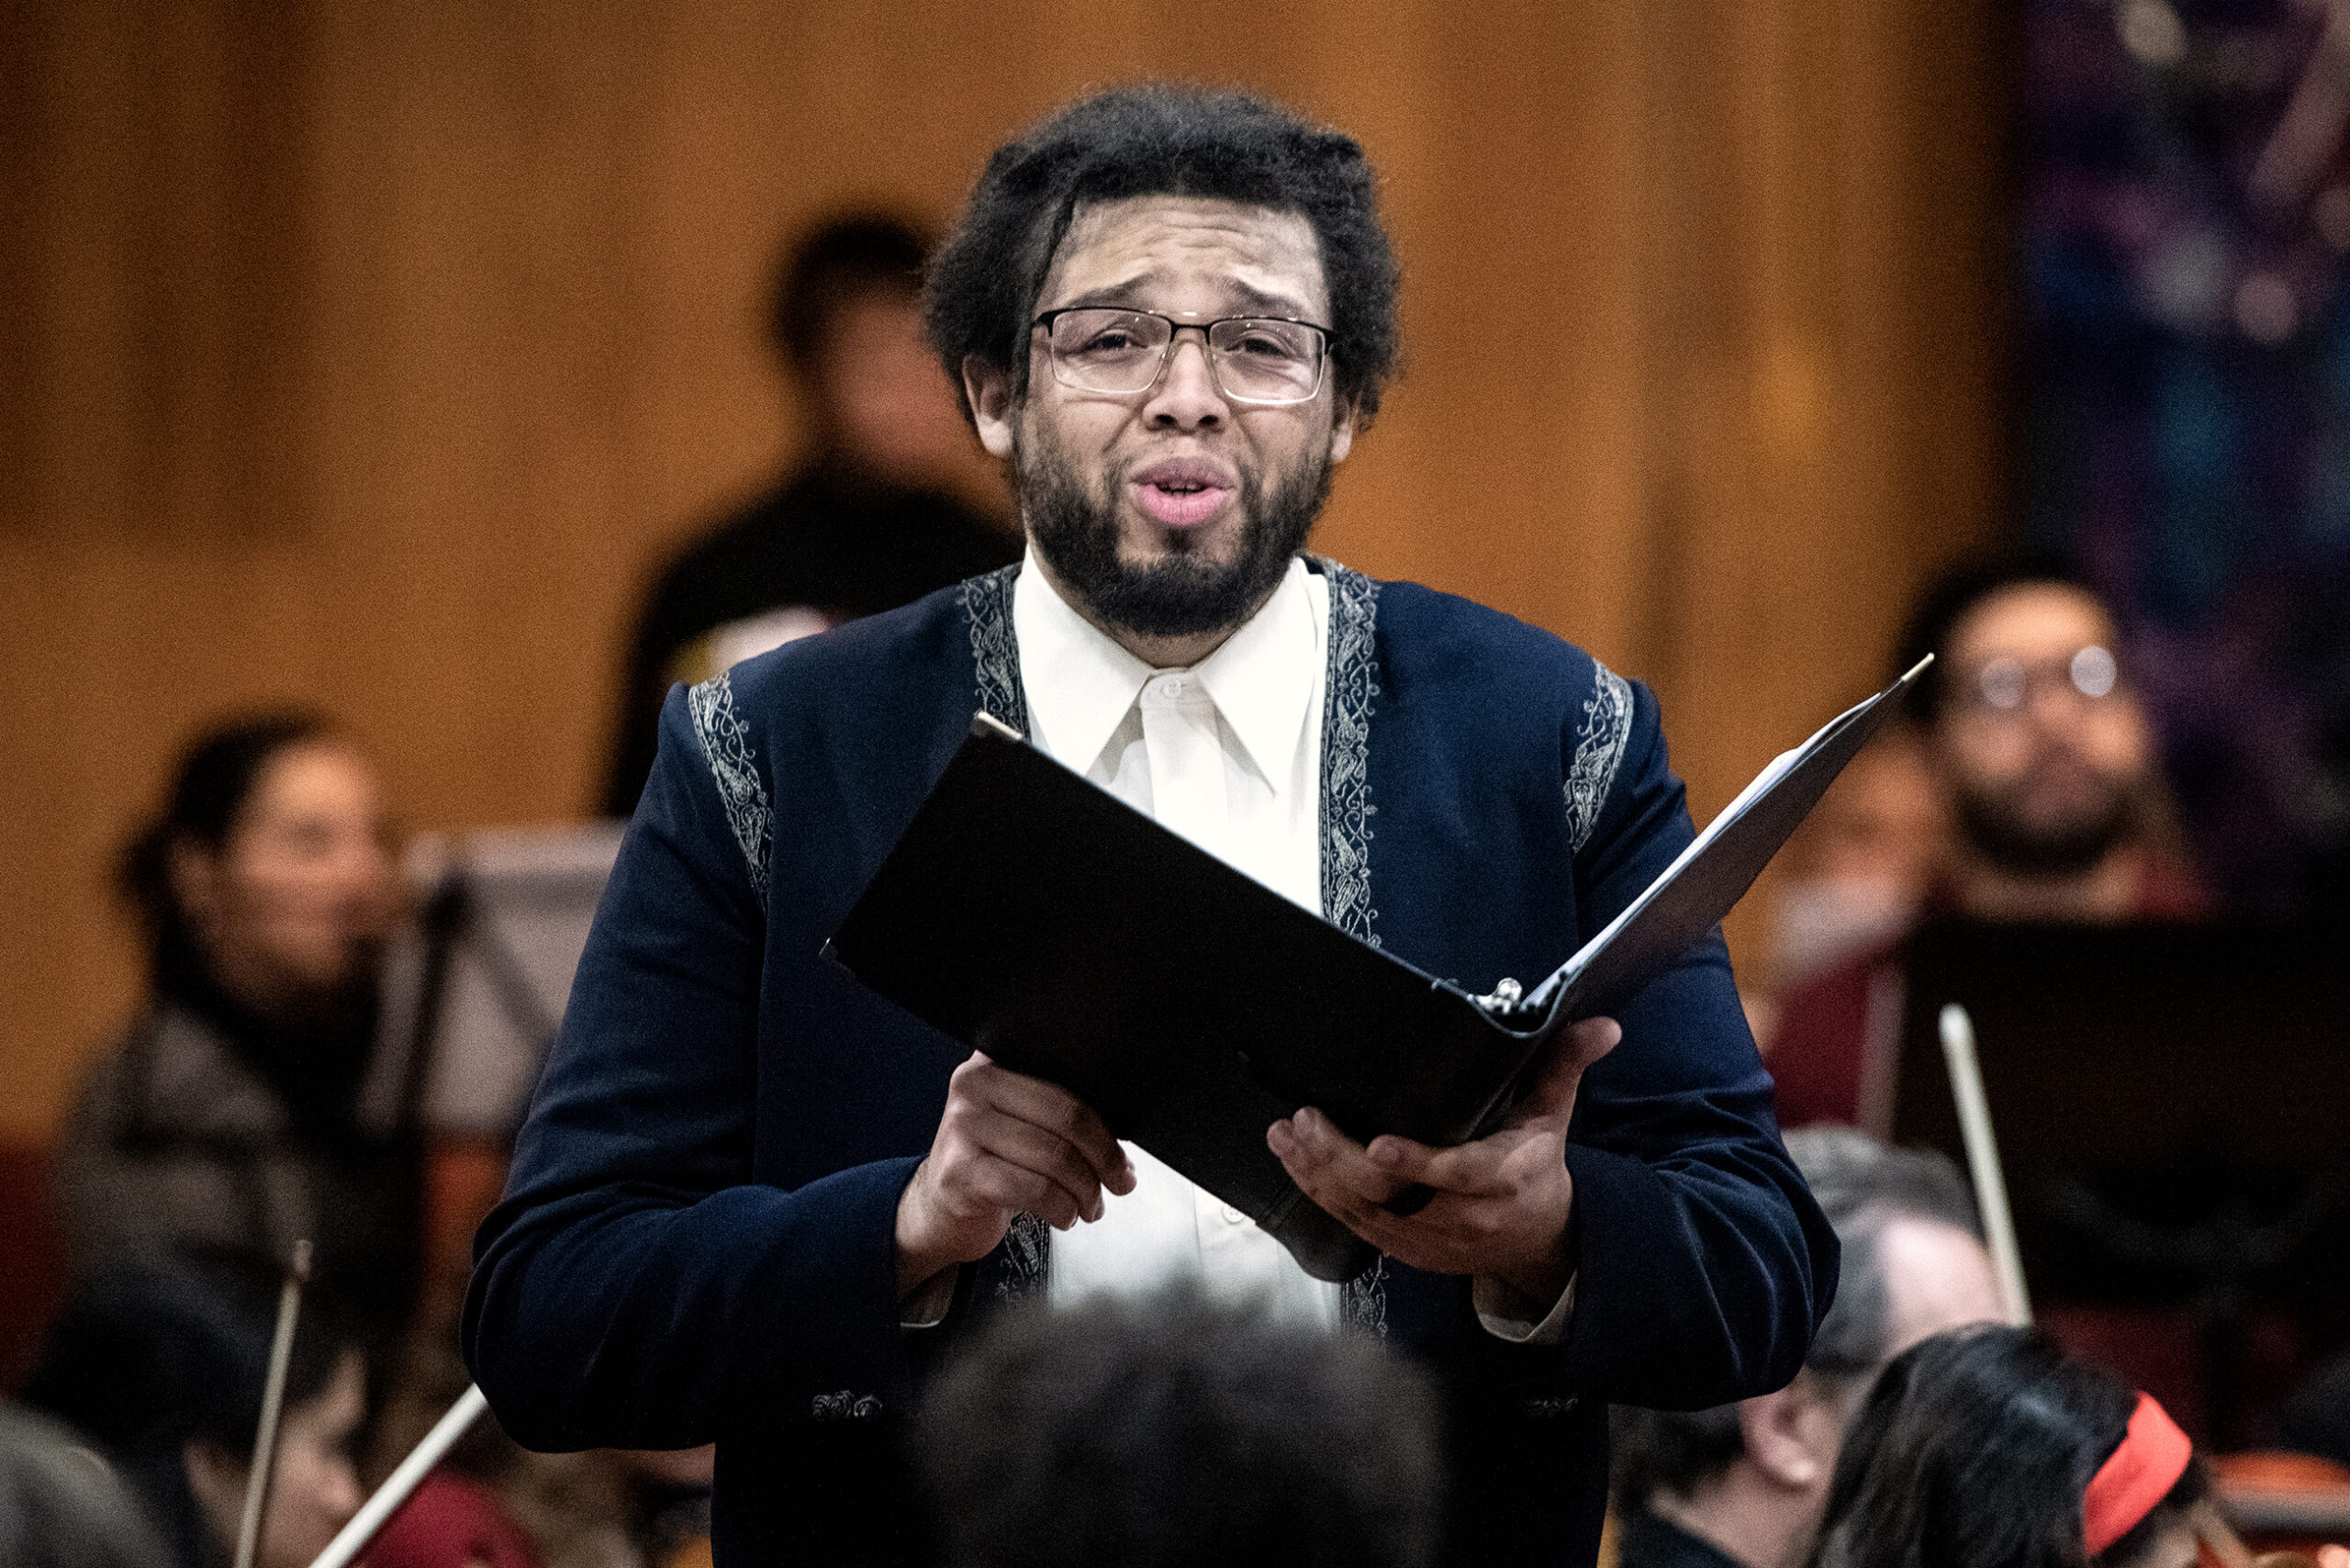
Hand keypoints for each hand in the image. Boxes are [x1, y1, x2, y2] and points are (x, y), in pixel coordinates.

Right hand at [894, 1051, 1134, 1298]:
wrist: (938, 1209)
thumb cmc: (991, 1165)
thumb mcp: (1020, 1125)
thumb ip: (1060, 1116)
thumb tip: (1122, 1151)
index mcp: (994, 1061)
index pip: (1066, 1081)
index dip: (1103, 1125)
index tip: (1121, 1157)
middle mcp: (973, 1084)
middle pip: (1067, 1117)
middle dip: (1104, 1158)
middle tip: (1120, 1184)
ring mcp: (962, 1126)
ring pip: (1055, 1157)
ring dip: (1086, 1191)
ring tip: (1090, 1206)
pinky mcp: (960, 1171)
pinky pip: (1034, 1188)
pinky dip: (1061, 1208)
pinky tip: (1064, 1216)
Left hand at [1266, 1016, 1620, 1304]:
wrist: (1538, 1241)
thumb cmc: (1537, 1167)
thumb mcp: (1554, 1114)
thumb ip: (1565, 1065)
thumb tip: (1601, 1026)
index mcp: (1502, 1179)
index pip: (1455, 1175)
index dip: (1414, 1164)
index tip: (1377, 1143)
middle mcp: (1463, 1217)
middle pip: (1393, 1196)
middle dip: (1340, 1160)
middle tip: (1306, 1119)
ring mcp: (1429, 1239)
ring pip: (1364, 1213)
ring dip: (1317, 1175)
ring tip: (1286, 1134)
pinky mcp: (1405, 1251)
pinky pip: (1355, 1226)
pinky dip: (1319, 1194)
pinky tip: (1293, 1162)